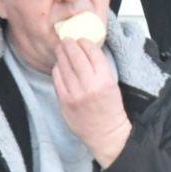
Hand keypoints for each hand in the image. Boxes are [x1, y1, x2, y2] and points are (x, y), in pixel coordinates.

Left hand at [52, 38, 132, 167]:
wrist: (105, 133)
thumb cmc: (111, 108)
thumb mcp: (113, 85)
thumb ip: (100, 69)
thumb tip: (87, 52)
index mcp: (105, 80)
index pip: (93, 54)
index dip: (86, 43)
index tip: (82, 38)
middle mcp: (89, 86)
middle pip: (76, 58)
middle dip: (70, 45)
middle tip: (67, 39)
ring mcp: (75, 95)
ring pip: (65, 68)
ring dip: (61, 55)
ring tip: (60, 48)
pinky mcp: (65, 102)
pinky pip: (58, 81)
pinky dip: (57, 70)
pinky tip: (58, 65)